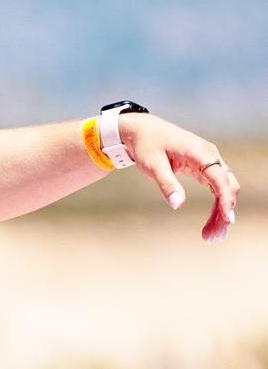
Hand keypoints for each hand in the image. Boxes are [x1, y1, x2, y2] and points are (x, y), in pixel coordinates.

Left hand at [120, 113, 239, 240]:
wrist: (141, 131)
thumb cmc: (146, 145)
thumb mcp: (153, 165)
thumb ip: (166, 184)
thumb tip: (178, 204)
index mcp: (199, 152)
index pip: (220, 178)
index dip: (225, 198)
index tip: (227, 219)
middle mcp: (209, 155)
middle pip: (227, 186)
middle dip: (224, 211)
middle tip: (214, 237)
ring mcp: (208, 161)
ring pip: (224, 189)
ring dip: (220, 212)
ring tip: (210, 235)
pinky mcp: (203, 167)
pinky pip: (216, 188)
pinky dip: (215, 205)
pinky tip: (210, 222)